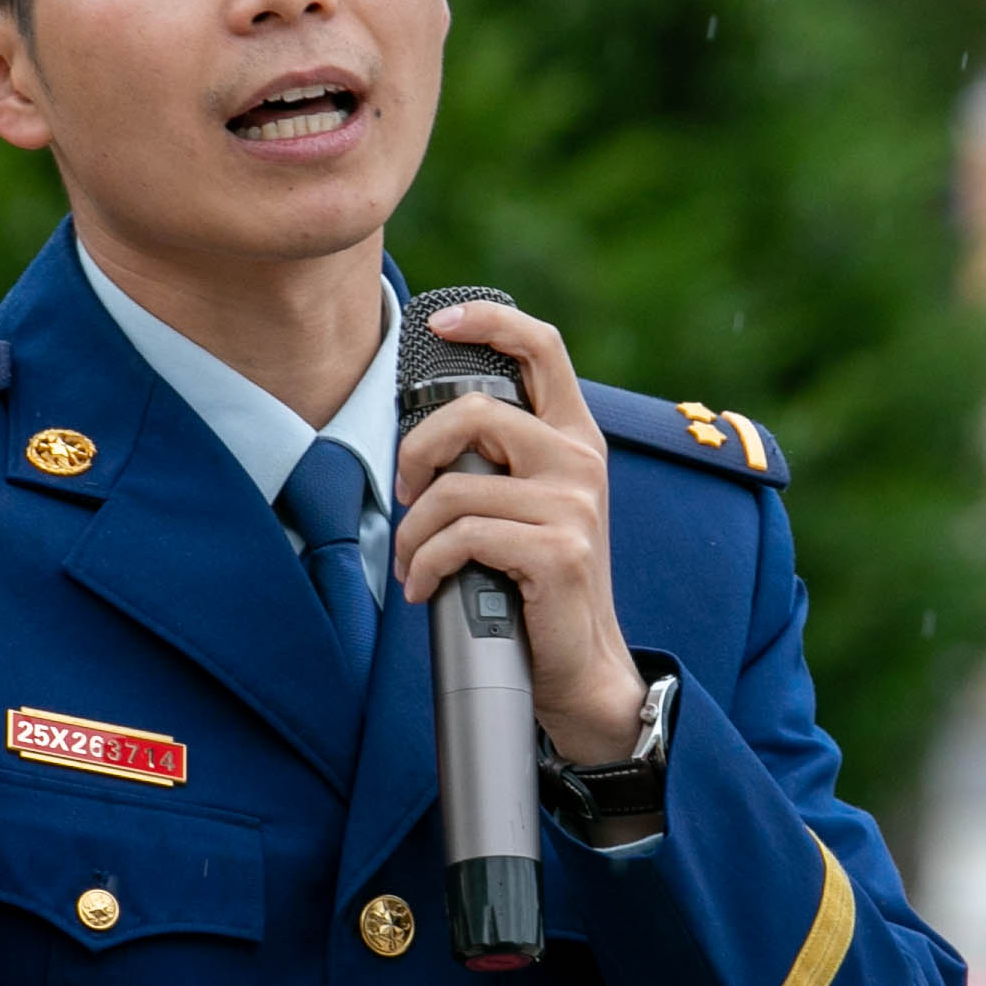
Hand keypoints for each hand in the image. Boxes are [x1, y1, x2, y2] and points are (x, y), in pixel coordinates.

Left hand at [391, 291, 649, 759]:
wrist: (580, 666)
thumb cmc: (537, 586)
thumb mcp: (529, 505)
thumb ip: (500, 460)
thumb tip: (423, 434)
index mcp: (574, 436)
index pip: (542, 347)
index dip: (490, 319)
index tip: (441, 324)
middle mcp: (580, 460)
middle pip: (476, 412)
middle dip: (417, 452)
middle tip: (405, 493)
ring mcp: (574, 505)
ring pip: (456, 488)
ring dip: (414, 533)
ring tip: (413, 563)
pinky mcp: (559, 552)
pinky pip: (463, 538)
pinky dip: (427, 565)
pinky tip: (425, 588)